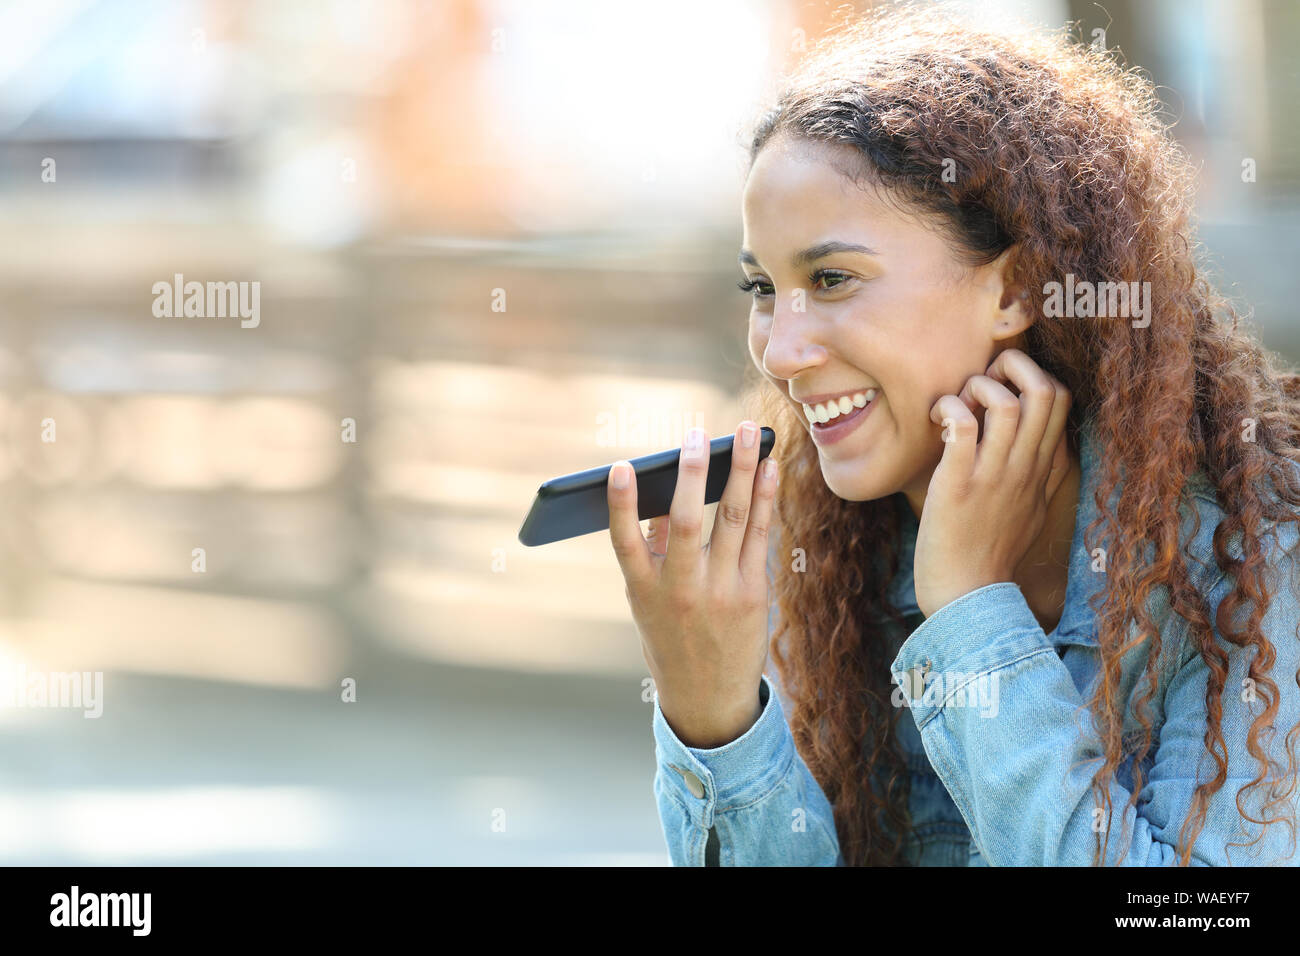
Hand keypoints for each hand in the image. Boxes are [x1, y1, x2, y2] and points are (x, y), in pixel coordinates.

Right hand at [606, 422, 778, 748]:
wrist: (709, 699)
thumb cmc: (671, 641)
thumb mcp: (646, 605)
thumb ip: (651, 553)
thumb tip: (662, 496)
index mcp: (643, 593)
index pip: (625, 542)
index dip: (622, 504)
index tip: (622, 467)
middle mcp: (681, 591)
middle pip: (685, 522)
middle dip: (692, 474)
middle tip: (698, 434)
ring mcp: (721, 592)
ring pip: (731, 519)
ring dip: (742, 470)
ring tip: (750, 432)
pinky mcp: (753, 593)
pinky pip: (759, 534)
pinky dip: (765, 497)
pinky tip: (769, 468)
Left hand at [913, 348, 1071, 617]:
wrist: (968, 597)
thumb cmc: (990, 552)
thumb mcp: (1032, 510)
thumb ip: (1042, 475)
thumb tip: (1049, 447)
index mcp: (1042, 469)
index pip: (1062, 400)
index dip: (1032, 376)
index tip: (1000, 388)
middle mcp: (1024, 468)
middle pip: (1045, 389)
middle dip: (1011, 365)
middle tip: (979, 381)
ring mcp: (994, 476)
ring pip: (1005, 401)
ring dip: (976, 387)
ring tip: (955, 404)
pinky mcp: (958, 486)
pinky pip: (962, 426)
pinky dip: (948, 410)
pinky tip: (936, 422)